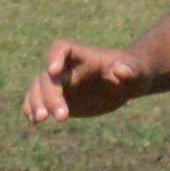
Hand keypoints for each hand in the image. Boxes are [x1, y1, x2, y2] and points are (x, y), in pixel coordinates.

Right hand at [27, 40, 147, 122]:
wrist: (127, 85)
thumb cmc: (134, 73)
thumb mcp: (138, 72)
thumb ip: (130, 71)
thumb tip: (120, 70)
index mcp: (84, 56)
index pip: (62, 48)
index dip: (55, 56)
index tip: (54, 71)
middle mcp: (67, 68)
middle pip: (49, 76)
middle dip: (50, 95)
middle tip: (62, 116)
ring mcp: (61, 83)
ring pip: (38, 88)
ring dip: (35, 103)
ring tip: (40, 120)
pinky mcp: (58, 98)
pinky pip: (37, 101)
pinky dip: (32, 109)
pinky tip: (34, 122)